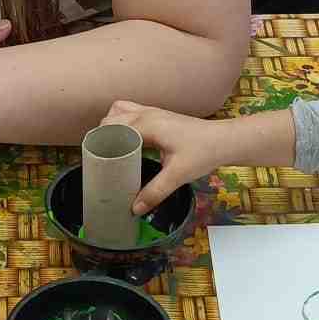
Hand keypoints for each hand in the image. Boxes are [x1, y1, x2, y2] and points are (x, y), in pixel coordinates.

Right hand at [101, 100, 235, 214]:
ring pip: (120, 110)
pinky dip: (123, 123)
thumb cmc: (203, 153)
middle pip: (111, 117)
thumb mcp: (177, 175)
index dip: (99, 142)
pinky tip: (128, 142)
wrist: (225, 140)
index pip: (112, 128)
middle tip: (101, 159)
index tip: (93, 161)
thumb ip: (155, 192)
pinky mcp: (160, 116)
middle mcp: (147, 114)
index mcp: (147, 124)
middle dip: (102, 135)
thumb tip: (134, 209)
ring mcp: (154, 112)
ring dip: (112, 125)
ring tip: (111, 148)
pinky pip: (132, 112)